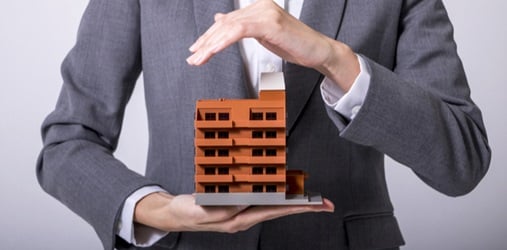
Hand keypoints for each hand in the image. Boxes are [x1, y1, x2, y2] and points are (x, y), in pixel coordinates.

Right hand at [134, 192, 333, 232]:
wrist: (176, 214)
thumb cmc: (189, 212)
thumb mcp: (204, 210)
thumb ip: (226, 208)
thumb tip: (249, 201)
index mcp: (239, 220)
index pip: (274, 211)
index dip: (294, 207)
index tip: (313, 204)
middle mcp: (245, 217)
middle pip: (280, 210)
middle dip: (303, 207)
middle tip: (325, 203)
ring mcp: (243, 212)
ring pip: (274, 205)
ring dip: (293, 202)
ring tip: (312, 198)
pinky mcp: (238, 205)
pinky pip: (263, 200)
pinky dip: (277, 196)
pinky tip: (284, 192)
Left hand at [186, 0, 358, 91]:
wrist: (318, 50)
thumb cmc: (295, 44)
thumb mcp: (264, 34)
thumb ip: (243, 26)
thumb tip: (222, 19)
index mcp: (258, 7)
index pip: (227, 21)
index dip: (209, 36)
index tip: (197, 49)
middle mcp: (260, 6)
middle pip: (225, 24)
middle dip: (205, 42)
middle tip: (193, 57)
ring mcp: (264, 13)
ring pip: (228, 27)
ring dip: (210, 45)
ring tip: (198, 59)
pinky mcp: (268, 23)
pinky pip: (238, 31)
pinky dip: (222, 42)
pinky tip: (212, 52)